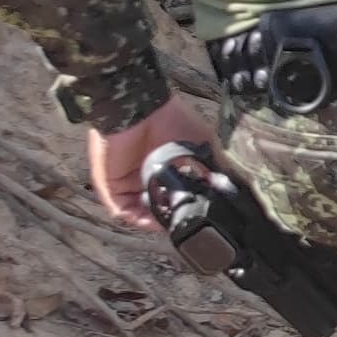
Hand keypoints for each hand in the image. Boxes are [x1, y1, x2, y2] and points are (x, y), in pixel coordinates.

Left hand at [88, 95, 207, 225]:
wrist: (144, 112)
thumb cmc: (174, 123)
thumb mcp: (204, 148)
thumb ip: (211, 171)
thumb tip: (228, 194)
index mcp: (164, 167)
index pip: (171, 195)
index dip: (181, 207)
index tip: (192, 214)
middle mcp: (144, 176)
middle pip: (153, 206)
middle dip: (165, 217)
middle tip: (178, 221)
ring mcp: (125, 181)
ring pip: (136, 211)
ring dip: (149, 222)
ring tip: (163, 224)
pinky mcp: (108, 184)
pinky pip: (119, 208)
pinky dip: (133, 218)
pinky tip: (148, 221)